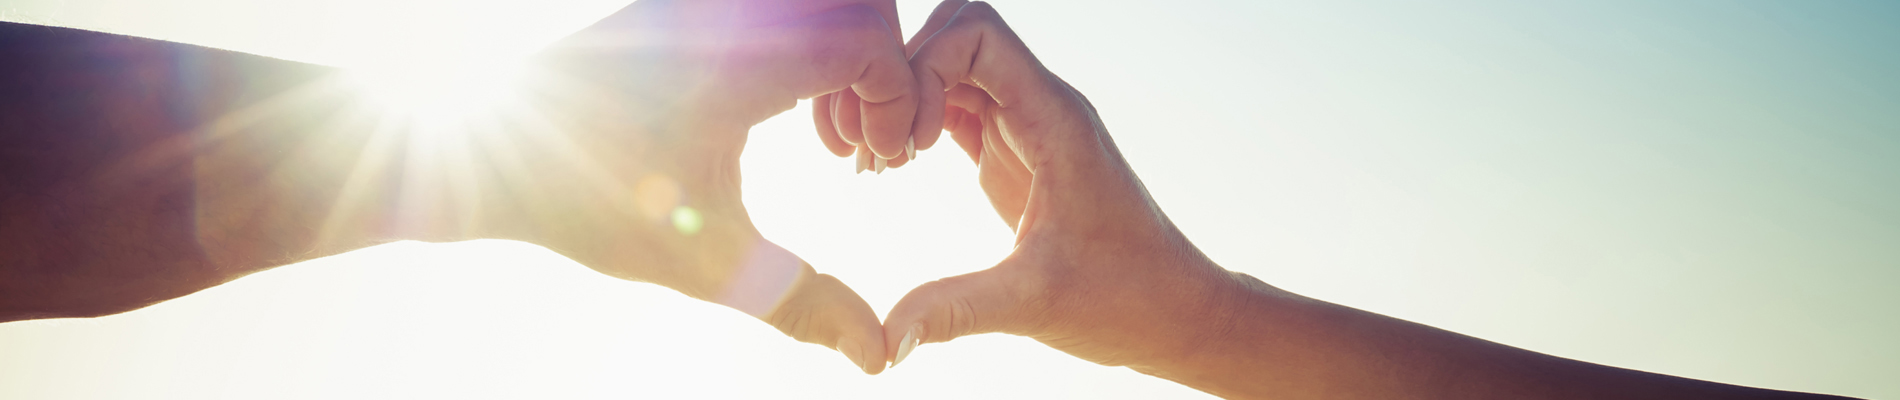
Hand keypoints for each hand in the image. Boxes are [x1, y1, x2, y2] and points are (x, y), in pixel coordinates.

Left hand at [479, 0, 919, 373]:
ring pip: (827, 1)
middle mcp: (729, 12)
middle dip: (885, 70)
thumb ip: (804, 304)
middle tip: (863, 146)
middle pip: (862, 5)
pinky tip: (793, 117)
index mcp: (739, 61)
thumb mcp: (709, 263)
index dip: (899, 102)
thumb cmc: (593, 205)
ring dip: (850, 59)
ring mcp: (708, 1)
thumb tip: (880, 359)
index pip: (870, 42)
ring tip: (833, 138)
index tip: (876, 165)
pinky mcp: (691, 4)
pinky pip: (786, 5)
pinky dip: (811, 47)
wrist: (488, 155)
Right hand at [876, 0, 1249, 370]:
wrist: (1172, 312)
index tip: (909, 138)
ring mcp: (1026, 126)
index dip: (926, 66)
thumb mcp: (1031, 304)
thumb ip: (955, 309)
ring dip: (905, 99)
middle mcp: (1041, 108)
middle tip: (878, 145)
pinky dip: (917, 122)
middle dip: (904, 74)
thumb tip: (883, 343)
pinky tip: (894, 167)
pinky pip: (956, 105)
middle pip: (957, 35)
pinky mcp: (1013, 152)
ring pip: (951, 68)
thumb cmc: (1125, 300)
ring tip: (879, 161)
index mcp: (1055, 119)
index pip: (979, 34)